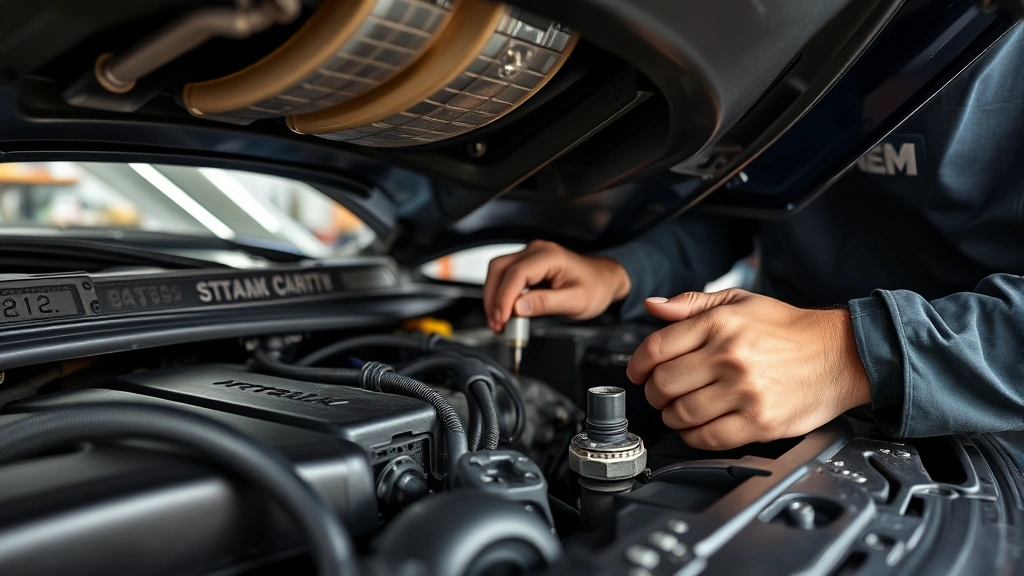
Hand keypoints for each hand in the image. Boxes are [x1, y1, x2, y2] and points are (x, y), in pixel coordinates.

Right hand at [483, 240, 630, 332]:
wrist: (604, 280)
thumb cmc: (595, 287)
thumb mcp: (575, 301)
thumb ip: (546, 303)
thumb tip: (518, 308)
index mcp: (549, 256)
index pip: (516, 273)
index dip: (504, 297)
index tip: (502, 319)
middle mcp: (536, 251)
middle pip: (499, 268)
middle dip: (493, 298)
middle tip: (497, 324)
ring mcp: (530, 256)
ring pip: (498, 272)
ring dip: (493, 297)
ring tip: (499, 322)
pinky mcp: (527, 266)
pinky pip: (505, 277)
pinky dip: (500, 295)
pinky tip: (504, 313)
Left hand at [626, 289, 870, 449]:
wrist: (841, 354)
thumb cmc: (789, 329)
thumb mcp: (740, 302)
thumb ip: (692, 304)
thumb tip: (653, 307)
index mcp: (719, 324)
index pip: (656, 348)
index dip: (637, 365)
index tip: (637, 373)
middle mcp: (729, 357)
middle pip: (663, 384)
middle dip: (653, 393)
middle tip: (659, 394)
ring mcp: (744, 392)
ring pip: (681, 414)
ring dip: (671, 416)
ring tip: (679, 410)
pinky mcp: (759, 422)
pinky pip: (708, 438)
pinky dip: (693, 436)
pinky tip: (697, 427)